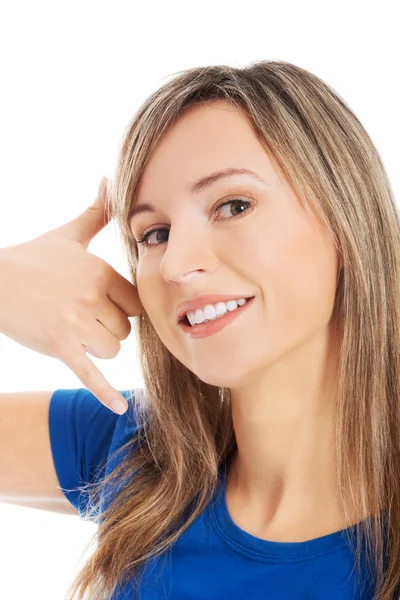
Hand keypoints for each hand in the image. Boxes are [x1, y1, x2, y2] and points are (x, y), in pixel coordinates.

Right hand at [0, 177, 143, 413]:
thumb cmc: (34, 257)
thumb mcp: (68, 234)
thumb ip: (97, 212)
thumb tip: (108, 178)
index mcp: (100, 273)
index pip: (136, 304)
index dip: (122, 308)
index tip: (104, 303)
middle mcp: (92, 298)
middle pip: (125, 331)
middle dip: (108, 329)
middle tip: (81, 316)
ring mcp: (74, 325)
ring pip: (111, 350)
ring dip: (97, 348)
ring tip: (72, 331)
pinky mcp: (58, 347)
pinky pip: (89, 374)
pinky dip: (105, 392)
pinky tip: (119, 409)